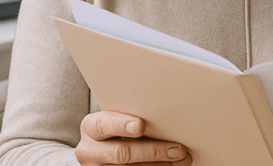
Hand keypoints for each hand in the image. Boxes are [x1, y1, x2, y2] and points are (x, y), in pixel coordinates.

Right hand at [75, 110, 191, 165]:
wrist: (103, 146)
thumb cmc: (118, 125)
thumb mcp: (118, 117)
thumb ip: (134, 115)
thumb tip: (167, 112)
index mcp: (92, 127)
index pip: (105, 125)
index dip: (122, 125)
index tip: (140, 125)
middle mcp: (90, 150)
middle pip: (122, 153)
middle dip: (153, 151)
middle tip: (178, 149)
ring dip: (160, 165)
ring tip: (182, 160)